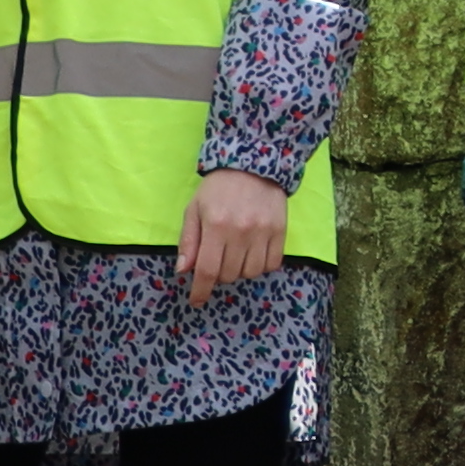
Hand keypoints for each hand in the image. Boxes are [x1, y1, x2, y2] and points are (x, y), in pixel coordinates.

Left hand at [171, 170, 291, 302]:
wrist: (254, 164)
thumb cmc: (218, 188)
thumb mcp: (195, 209)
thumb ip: (189, 241)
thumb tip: (183, 270)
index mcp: (216, 226)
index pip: (208, 270)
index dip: (201, 290)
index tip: (197, 301)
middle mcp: (241, 232)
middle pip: (229, 274)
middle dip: (218, 274)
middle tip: (217, 259)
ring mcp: (263, 232)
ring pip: (250, 272)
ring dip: (239, 271)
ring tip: (235, 255)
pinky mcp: (280, 231)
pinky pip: (272, 264)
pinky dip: (260, 266)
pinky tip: (253, 254)